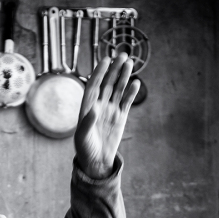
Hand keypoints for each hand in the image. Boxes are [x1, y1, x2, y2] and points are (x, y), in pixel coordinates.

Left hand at [74, 52, 139, 178]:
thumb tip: (94, 109)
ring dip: (123, 77)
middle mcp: (99, 106)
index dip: (99, 73)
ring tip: (130, 63)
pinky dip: (131, 93)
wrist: (96, 162)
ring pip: (118, 89)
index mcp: (87, 107)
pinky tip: (136, 83)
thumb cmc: (85, 149)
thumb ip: (87, 123)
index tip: (106, 60)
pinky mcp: (120, 117)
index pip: (93, 86)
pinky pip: (126, 102)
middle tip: (122, 55)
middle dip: (114, 70)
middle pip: (107, 83)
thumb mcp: (82, 138)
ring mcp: (110, 110)